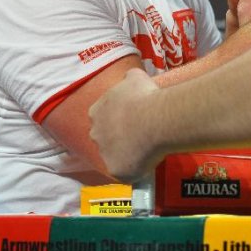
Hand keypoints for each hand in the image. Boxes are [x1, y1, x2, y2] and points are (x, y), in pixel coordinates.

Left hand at [89, 68, 161, 182]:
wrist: (155, 119)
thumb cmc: (145, 96)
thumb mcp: (135, 78)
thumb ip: (128, 78)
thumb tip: (130, 78)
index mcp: (96, 111)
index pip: (101, 117)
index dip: (117, 119)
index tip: (131, 119)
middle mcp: (95, 133)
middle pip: (105, 138)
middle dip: (119, 138)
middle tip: (140, 135)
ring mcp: (103, 153)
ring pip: (115, 156)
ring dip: (128, 154)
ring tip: (148, 149)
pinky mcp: (115, 169)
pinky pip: (126, 172)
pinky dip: (137, 169)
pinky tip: (150, 161)